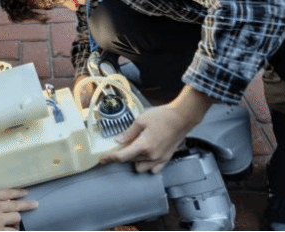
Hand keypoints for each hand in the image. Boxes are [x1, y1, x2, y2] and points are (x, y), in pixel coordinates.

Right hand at [0, 185, 37, 230]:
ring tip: (18, 221)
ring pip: (16, 217)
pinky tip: (14, 230)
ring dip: (17, 219)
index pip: (8, 193)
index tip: (25, 192)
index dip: (18, 192)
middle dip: (27, 204)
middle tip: (35, 204)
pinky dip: (14, 231)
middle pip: (16, 205)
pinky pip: (12, 231)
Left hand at [99, 86, 214, 172]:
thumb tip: (118, 140)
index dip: (110, 158)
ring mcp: (160, 158)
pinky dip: (148, 165)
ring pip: (142, 167)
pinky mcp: (167, 158)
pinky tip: (145, 156)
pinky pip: (154, 168)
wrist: (182, 117)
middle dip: (123, 155)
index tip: (102, 159)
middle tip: (120, 146)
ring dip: (135, 161)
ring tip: (134, 149)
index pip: (122, 157)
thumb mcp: (141, 120)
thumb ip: (128, 132)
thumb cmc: (163, 116)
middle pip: (131, 162)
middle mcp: (152, 155)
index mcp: (143, 146)